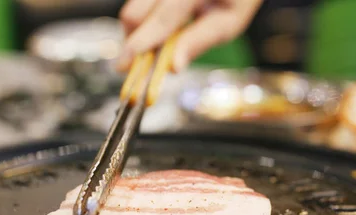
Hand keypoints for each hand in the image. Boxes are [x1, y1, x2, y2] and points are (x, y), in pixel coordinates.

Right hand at [118, 0, 261, 71]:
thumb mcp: (229, 21)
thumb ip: (200, 41)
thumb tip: (173, 66)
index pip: (164, 17)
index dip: (143, 42)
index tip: (126, 64)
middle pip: (135, 11)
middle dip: (135, 42)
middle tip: (145, 64)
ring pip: (133, 7)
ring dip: (139, 30)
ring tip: (159, 42)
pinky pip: (140, 2)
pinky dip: (145, 18)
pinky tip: (161, 26)